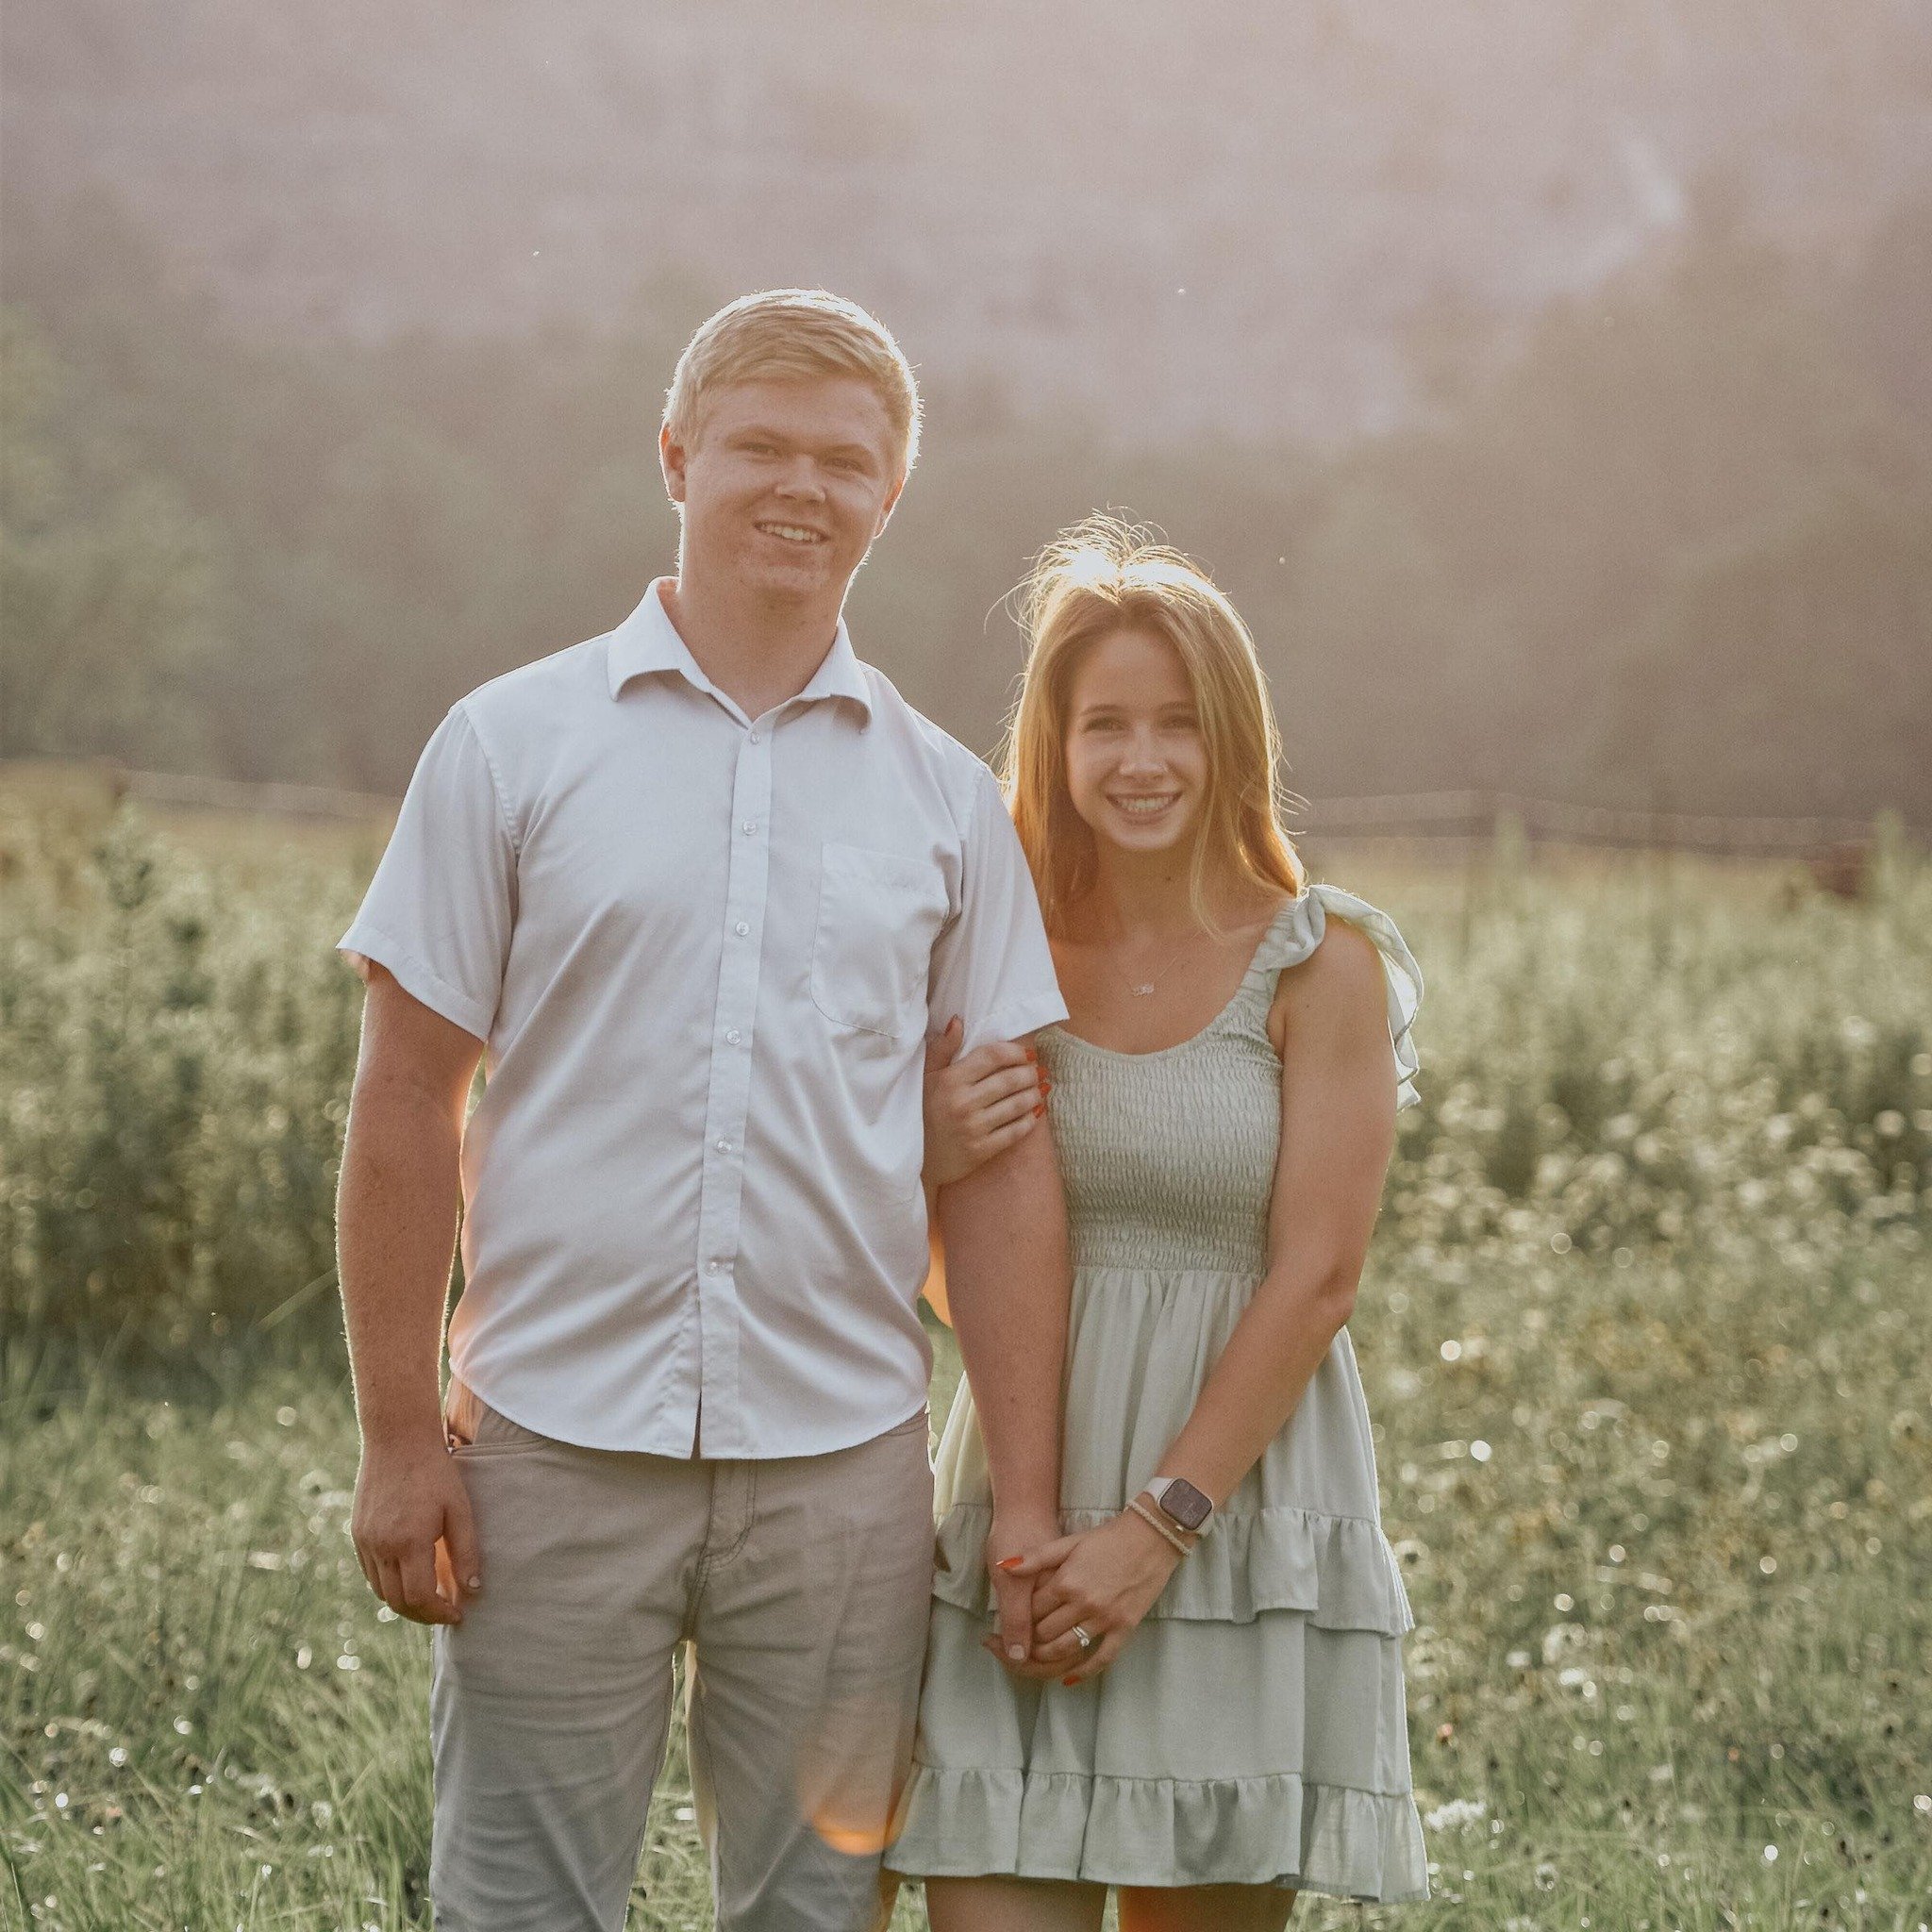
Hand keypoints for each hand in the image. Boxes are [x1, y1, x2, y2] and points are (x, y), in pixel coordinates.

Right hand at [350, 1434, 480, 1625]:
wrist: (397, 1438)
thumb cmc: (435, 1471)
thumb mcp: (459, 1508)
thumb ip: (466, 1551)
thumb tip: (473, 1589)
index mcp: (408, 1542)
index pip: (420, 1597)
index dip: (439, 1613)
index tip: (457, 1614)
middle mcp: (381, 1546)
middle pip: (397, 1601)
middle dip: (422, 1614)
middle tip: (445, 1611)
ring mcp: (364, 1541)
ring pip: (380, 1591)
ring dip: (404, 1602)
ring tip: (430, 1598)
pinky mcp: (357, 1533)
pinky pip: (370, 1572)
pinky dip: (388, 1584)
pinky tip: (409, 1577)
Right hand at [923, 1018, 1047, 1187]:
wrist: (913, 1157)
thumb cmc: (921, 1110)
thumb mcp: (925, 1076)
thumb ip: (942, 1048)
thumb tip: (958, 1021)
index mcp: (950, 1080)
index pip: (992, 1056)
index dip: (1016, 1052)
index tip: (1027, 1054)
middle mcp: (963, 1103)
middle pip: (1010, 1080)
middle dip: (1031, 1073)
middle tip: (1039, 1071)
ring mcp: (973, 1128)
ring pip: (1017, 1105)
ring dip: (1035, 1094)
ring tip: (1042, 1088)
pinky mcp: (981, 1151)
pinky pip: (1015, 1132)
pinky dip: (1030, 1120)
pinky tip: (1036, 1112)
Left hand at [994, 1508, 1184, 1684]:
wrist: (1150, 1538)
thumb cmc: (1107, 1538)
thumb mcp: (1069, 1542)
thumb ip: (1036, 1557)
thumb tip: (1002, 1565)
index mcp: (1066, 1581)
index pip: (1032, 1609)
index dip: (1021, 1615)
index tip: (1017, 1618)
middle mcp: (1083, 1603)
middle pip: (1045, 1633)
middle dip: (1030, 1637)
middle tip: (1023, 1639)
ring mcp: (1104, 1619)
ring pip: (1066, 1649)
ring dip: (1048, 1656)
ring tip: (1039, 1654)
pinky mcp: (1124, 1628)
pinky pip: (1101, 1659)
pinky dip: (1083, 1672)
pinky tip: (1068, 1678)